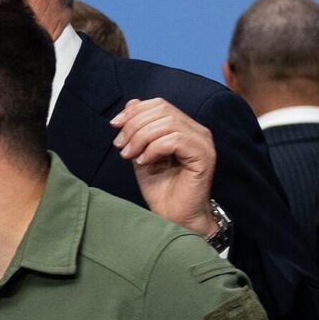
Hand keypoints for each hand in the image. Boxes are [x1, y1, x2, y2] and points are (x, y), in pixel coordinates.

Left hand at [111, 98, 216, 235]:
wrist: (172, 215)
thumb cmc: (160, 187)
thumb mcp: (141, 152)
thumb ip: (138, 130)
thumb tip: (131, 104)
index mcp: (183, 127)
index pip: (159, 104)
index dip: (134, 111)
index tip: (114, 126)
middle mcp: (197, 131)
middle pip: (162, 110)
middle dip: (134, 126)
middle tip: (121, 146)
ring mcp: (202, 143)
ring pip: (167, 124)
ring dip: (141, 138)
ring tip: (130, 156)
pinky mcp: (204, 156)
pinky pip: (175, 140)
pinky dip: (153, 149)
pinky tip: (144, 162)